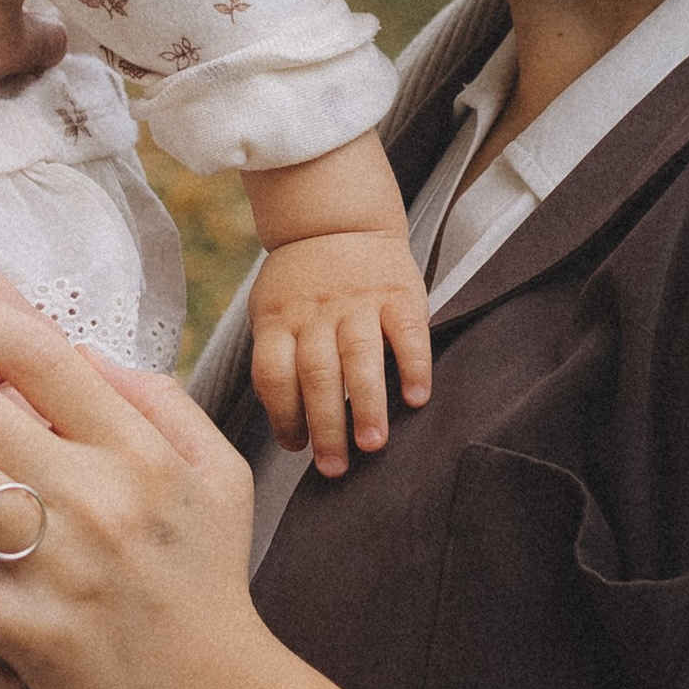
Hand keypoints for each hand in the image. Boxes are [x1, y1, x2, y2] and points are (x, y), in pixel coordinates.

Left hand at [249, 232, 433, 475]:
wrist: (337, 220)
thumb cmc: (302, 284)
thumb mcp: (272, 311)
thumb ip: (278, 358)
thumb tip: (287, 422)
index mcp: (278, 320)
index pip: (273, 374)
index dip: (281, 415)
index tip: (295, 447)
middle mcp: (315, 313)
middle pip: (316, 375)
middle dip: (325, 425)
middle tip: (335, 467)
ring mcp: (356, 302)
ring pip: (359, 358)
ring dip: (366, 404)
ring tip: (373, 444)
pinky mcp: (396, 293)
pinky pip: (406, 332)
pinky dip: (412, 365)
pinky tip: (417, 398)